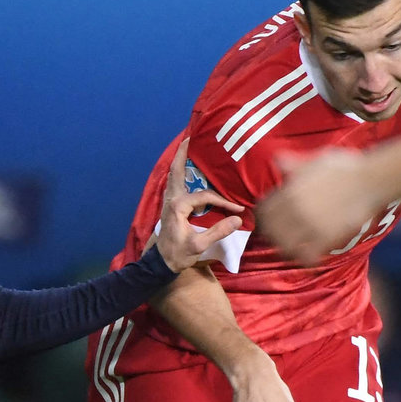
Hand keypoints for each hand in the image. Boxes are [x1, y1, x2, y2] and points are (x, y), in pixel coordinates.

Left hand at [152, 139, 245, 273]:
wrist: (161, 264)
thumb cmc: (178, 255)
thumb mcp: (199, 245)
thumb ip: (218, 231)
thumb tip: (238, 218)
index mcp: (178, 206)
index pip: (205, 196)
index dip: (223, 201)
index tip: (239, 209)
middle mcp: (171, 199)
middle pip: (177, 171)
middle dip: (184, 154)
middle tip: (190, 137)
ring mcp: (168, 201)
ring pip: (174, 175)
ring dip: (181, 161)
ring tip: (188, 147)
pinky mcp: (169, 205)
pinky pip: (174, 183)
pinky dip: (179, 172)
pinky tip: (186, 169)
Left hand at [258, 147, 383, 265]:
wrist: (371, 180)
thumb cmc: (346, 168)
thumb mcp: (315, 160)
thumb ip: (294, 164)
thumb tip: (276, 160)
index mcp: (290, 190)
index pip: (263, 211)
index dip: (264, 219)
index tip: (270, 223)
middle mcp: (295, 208)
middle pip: (270, 231)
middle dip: (274, 236)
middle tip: (281, 240)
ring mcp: (310, 224)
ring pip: (286, 246)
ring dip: (288, 250)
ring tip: (295, 251)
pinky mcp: (326, 237)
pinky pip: (307, 256)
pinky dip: (307, 260)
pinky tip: (311, 259)